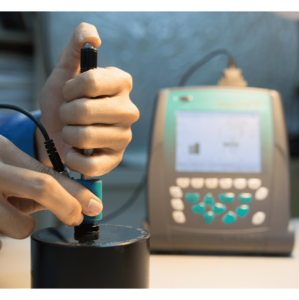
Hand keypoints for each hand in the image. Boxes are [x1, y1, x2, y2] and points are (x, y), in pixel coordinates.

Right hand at [0, 135, 102, 238]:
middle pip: (42, 187)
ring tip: (10, 213)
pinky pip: (2, 235)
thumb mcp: (6, 164)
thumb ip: (32, 181)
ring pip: (20, 225)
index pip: (50, 173)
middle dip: (67, 206)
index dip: (77, 191)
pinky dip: (8, 228)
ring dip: (24, 225)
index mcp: (3, 153)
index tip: (95, 204)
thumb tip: (68, 200)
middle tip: (77, 217)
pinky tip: (1, 213)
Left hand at [35, 23, 138, 175]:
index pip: (90, 81)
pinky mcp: (117, 159)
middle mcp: (129, 110)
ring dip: (68, 135)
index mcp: (121, 84)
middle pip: (84, 110)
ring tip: (74, 132)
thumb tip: (93, 36)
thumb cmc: (64, 103)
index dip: (69, 89)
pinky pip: (90, 164)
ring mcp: (125, 136)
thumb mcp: (66, 71)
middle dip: (66, 114)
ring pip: (84, 137)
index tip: (69, 93)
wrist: (58, 133)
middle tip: (69, 115)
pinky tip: (77, 151)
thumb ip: (77, 45)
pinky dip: (74, 159)